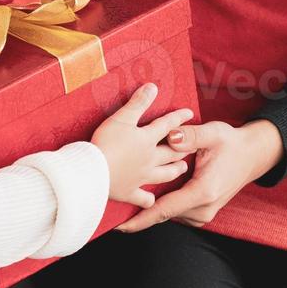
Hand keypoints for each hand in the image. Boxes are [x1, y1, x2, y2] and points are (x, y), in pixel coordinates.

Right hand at [89, 83, 193, 207]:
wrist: (92, 172)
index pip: (166, 125)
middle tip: (193, 147)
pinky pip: (143, 198)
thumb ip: (138, 103)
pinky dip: (148, 200)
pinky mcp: (129, 192)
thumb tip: (153, 86)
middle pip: (171, 153)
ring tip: (182, 168)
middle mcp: (149, 159)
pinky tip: (151, 201)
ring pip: (164, 174)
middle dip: (183, 148)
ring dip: (174, 170)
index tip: (190, 113)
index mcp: (147, 139)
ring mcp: (141, 177)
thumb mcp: (122, 118)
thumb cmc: (106, 143)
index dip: (178, 118)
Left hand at [116, 119, 283, 232]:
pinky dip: (165, 203)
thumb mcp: (213, 133)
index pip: (164, 210)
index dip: (140, 219)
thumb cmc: (233, 143)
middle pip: (164, 213)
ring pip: (170, 213)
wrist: (253, 155)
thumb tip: (170, 136)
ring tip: (131, 194)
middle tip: (117, 198)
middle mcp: (204, 208)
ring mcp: (205, 213)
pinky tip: (154, 192)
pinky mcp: (203, 212)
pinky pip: (177, 211)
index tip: (120, 225)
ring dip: (152, 205)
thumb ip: (191, 135)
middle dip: (141, 209)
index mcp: (203, 192)